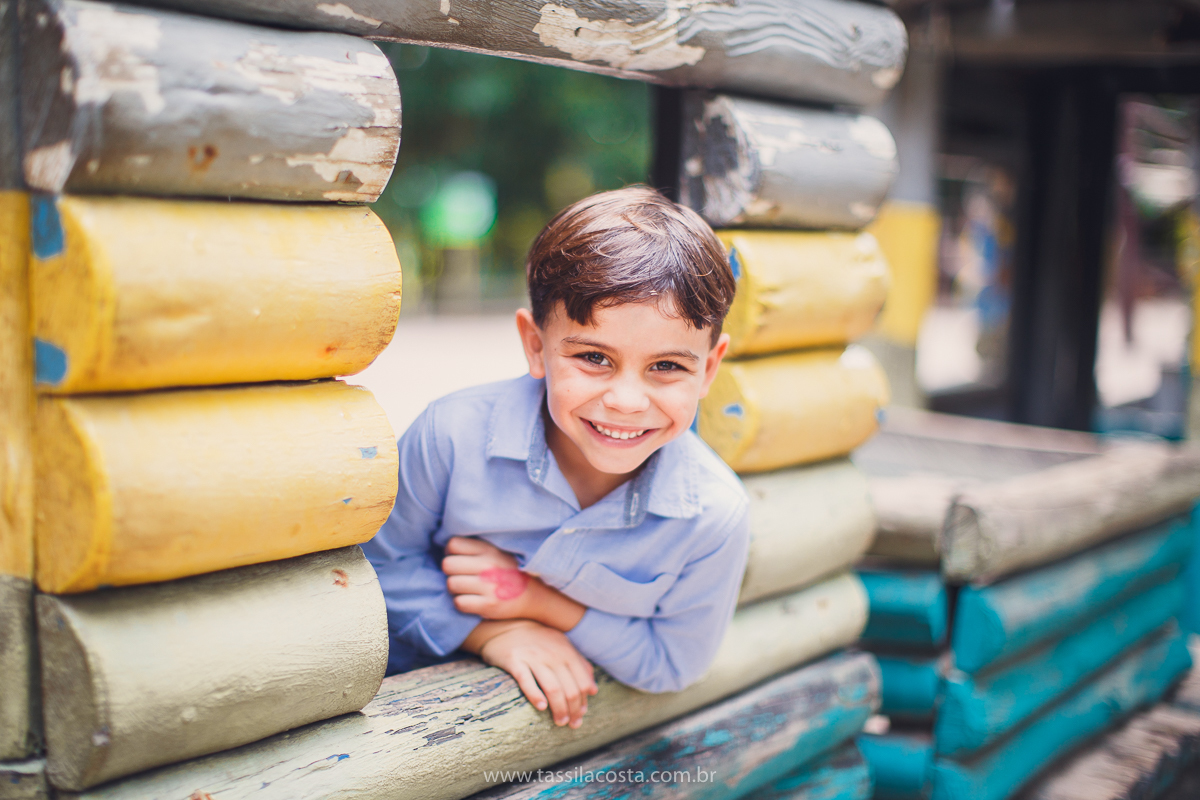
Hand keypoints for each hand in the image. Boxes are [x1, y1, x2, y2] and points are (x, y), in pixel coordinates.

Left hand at [442, 538, 586, 630]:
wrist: (533, 596)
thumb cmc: (508, 573)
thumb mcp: (497, 552)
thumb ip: (475, 548)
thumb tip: (445, 547)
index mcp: (489, 550)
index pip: (452, 545)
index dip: (452, 553)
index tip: (460, 560)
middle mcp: (488, 565)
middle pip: (447, 565)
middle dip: (452, 572)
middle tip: (463, 577)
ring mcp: (489, 586)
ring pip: (451, 584)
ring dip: (456, 589)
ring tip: (469, 589)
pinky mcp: (489, 605)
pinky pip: (459, 603)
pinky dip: (463, 603)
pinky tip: (473, 601)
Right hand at [463, 620, 597, 727]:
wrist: (508, 626)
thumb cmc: (539, 641)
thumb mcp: (562, 646)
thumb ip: (580, 665)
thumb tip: (593, 690)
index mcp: (567, 651)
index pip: (582, 682)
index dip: (583, 702)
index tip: (580, 716)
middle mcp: (553, 654)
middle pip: (570, 688)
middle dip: (573, 710)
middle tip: (570, 724)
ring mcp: (534, 657)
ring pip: (553, 688)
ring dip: (559, 708)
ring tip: (559, 722)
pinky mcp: (515, 661)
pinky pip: (527, 681)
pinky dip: (536, 695)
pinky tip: (542, 707)